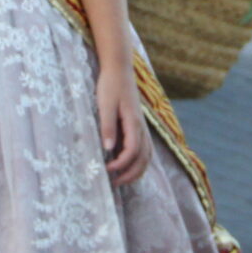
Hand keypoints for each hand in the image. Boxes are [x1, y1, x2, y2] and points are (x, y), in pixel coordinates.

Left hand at [96, 62, 148, 186]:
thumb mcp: (105, 104)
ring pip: (147, 155)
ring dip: (137, 170)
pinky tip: (127, 165)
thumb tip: (108, 148)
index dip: (121, 164)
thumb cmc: (110, 85)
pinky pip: (144, 148)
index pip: (132, 151)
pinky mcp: (137, 124)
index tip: (107, 170)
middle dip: (131, 174)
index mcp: (133, 122)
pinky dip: (139, 161)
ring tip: (121, 179)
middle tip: (114, 183)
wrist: (119, 69)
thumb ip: (107, 126)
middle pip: (144, 158)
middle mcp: (141, 126)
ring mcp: (141, 126)